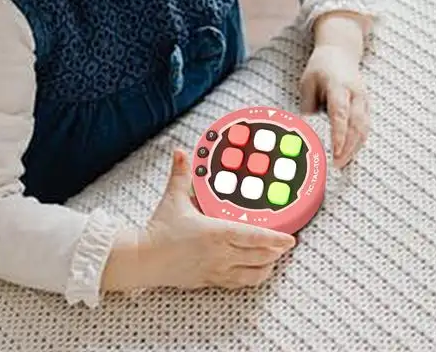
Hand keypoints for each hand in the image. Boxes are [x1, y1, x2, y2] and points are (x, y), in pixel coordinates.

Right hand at [102, 150, 294, 292]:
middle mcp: (220, 254)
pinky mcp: (210, 281)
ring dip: (268, 265)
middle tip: (288, 244)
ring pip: (252, 273)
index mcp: (215, 232)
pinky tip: (258, 272)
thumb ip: (180, 174)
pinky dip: (253, 278)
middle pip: (259, 256)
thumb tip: (181, 152)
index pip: (253, 236)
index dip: (275, 237)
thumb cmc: (160, 230)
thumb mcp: (172, 199)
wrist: (144, 260)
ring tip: (277, 257)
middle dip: (277, 251)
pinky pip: (239, 283)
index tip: (290, 238)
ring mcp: (217, 270)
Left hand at [300, 42, 369, 167]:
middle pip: (356, 124)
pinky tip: (349, 154)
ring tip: (342, 164)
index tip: (335, 151)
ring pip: (364, 128)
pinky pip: (366, 127)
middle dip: (348, 147)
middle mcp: (355, 93)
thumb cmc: (320, 68)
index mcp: (338, 85)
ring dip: (355, 148)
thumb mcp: (307, 82)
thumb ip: (308, 106)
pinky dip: (359, 142)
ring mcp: (364, 100)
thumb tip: (305, 131)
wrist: (341, 52)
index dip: (339, 134)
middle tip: (337, 165)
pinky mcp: (367, 106)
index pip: (340, 113)